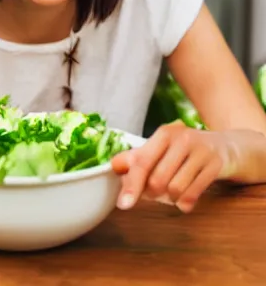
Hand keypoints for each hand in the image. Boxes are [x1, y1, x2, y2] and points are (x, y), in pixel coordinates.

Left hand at [111, 121, 237, 212]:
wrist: (225, 147)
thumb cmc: (184, 151)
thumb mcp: (161, 149)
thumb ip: (136, 158)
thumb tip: (113, 166)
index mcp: (163, 134)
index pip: (141, 163)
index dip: (131, 185)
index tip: (123, 204)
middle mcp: (181, 139)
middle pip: (156, 180)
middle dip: (153, 193)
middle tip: (157, 192)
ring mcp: (200, 151)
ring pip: (175, 188)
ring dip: (171, 198)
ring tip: (174, 192)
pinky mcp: (216, 165)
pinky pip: (194, 193)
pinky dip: (186, 202)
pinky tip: (185, 202)